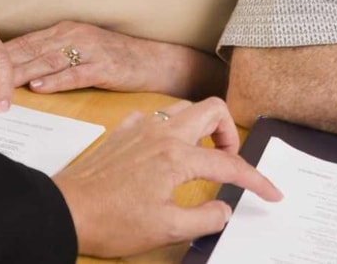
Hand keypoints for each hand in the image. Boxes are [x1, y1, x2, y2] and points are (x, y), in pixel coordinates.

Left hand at [6, 21, 183, 93]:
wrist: (156, 61)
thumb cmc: (117, 59)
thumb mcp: (82, 50)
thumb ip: (54, 55)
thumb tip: (20, 70)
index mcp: (66, 30)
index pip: (25, 42)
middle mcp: (75, 35)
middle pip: (32, 50)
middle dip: (3, 65)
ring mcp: (91, 50)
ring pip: (49, 61)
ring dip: (23, 73)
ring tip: (0, 85)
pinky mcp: (106, 67)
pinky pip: (77, 74)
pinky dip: (56, 80)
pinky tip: (39, 87)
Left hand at [53, 97, 281, 257]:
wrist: (64, 211)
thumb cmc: (112, 221)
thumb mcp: (166, 229)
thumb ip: (205, 219)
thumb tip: (225, 209)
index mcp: (178, 157)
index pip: (230, 164)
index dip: (256, 180)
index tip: (271, 193)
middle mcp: (163, 134)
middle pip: (213, 109)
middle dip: (230, 132)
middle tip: (228, 159)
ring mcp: (141, 128)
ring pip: (185, 108)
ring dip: (201, 126)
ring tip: (201, 154)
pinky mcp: (122, 131)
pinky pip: (155, 118)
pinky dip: (168, 130)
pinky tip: (161, 153)